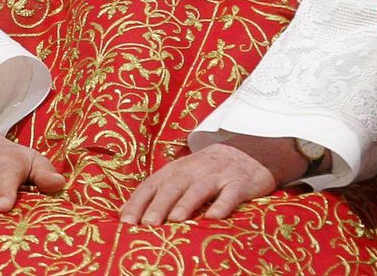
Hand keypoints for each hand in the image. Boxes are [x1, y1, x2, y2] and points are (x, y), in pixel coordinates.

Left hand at [119, 134, 306, 225]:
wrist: (251, 151)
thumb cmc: (208, 170)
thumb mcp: (184, 174)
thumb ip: (162, 191)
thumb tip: (129, 216)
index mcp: (177, 169)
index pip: (153, 183)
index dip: (139, 201)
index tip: (126, 221)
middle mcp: (195, 169)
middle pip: (174, 185)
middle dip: (159, 204)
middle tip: (148, 224)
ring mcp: (219, 175)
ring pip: (200, 187)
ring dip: (187, 202)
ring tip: (175, 219)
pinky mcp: (240, 182)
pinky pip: (231, 194)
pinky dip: (222, 205)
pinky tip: (213, 217)